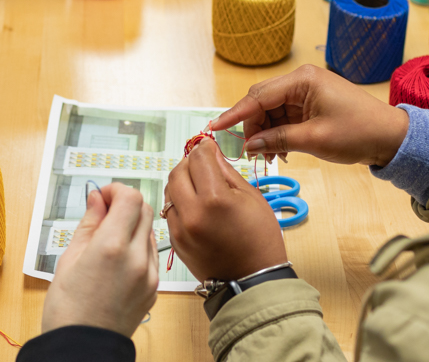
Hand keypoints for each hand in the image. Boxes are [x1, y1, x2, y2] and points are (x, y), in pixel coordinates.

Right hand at [42, 183, 157, 336]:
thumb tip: (97, 198)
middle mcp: (136, 258)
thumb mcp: (69, 258)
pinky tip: (118, 259)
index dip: (116, 190)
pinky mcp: (154, 288)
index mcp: (112, 246)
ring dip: (133, 225)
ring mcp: (149, 274)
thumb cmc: (68, 308)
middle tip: (105, 211)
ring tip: (108, 238)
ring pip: (149, 231)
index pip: (130, 198)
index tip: (103, 196)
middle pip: (145, 209)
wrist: (82, 348)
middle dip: (126, 203)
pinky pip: (151, 255)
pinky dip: (138, 247)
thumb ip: (89, 222)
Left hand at [164, 139, 286, 281]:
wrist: (252, 281)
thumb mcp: (252, 198)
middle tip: (202, 165)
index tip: (209, 148)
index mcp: (215, 199)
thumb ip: (227, 172)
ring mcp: (180, 229)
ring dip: (181, 182)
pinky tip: (195, 206)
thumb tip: (211, 154)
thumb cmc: (260, 241)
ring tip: (198, 186)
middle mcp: (192, 213)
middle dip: (189, 163)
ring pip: (169, 191)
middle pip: (177, 172)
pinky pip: (169, 211)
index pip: (198, 158)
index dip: (204, 149)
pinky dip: (179, 203)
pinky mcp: (175, 242)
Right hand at [211, 65, 409, 167]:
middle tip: (250, 153)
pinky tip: (281, 151)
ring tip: (270, 157)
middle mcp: (302, 81)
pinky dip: (279, 133)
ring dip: (266, 133)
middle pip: (262, 102)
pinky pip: (285, 116)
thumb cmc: (358, 133)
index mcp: (302, 80)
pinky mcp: (312, 104)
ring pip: (272, 111)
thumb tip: (249, 145)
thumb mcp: (314, 139)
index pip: (258, 96)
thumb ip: (278, 139)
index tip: (215, 128)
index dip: (235, 114)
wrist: (392, 138)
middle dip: (253, 127)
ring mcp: (307, 92)